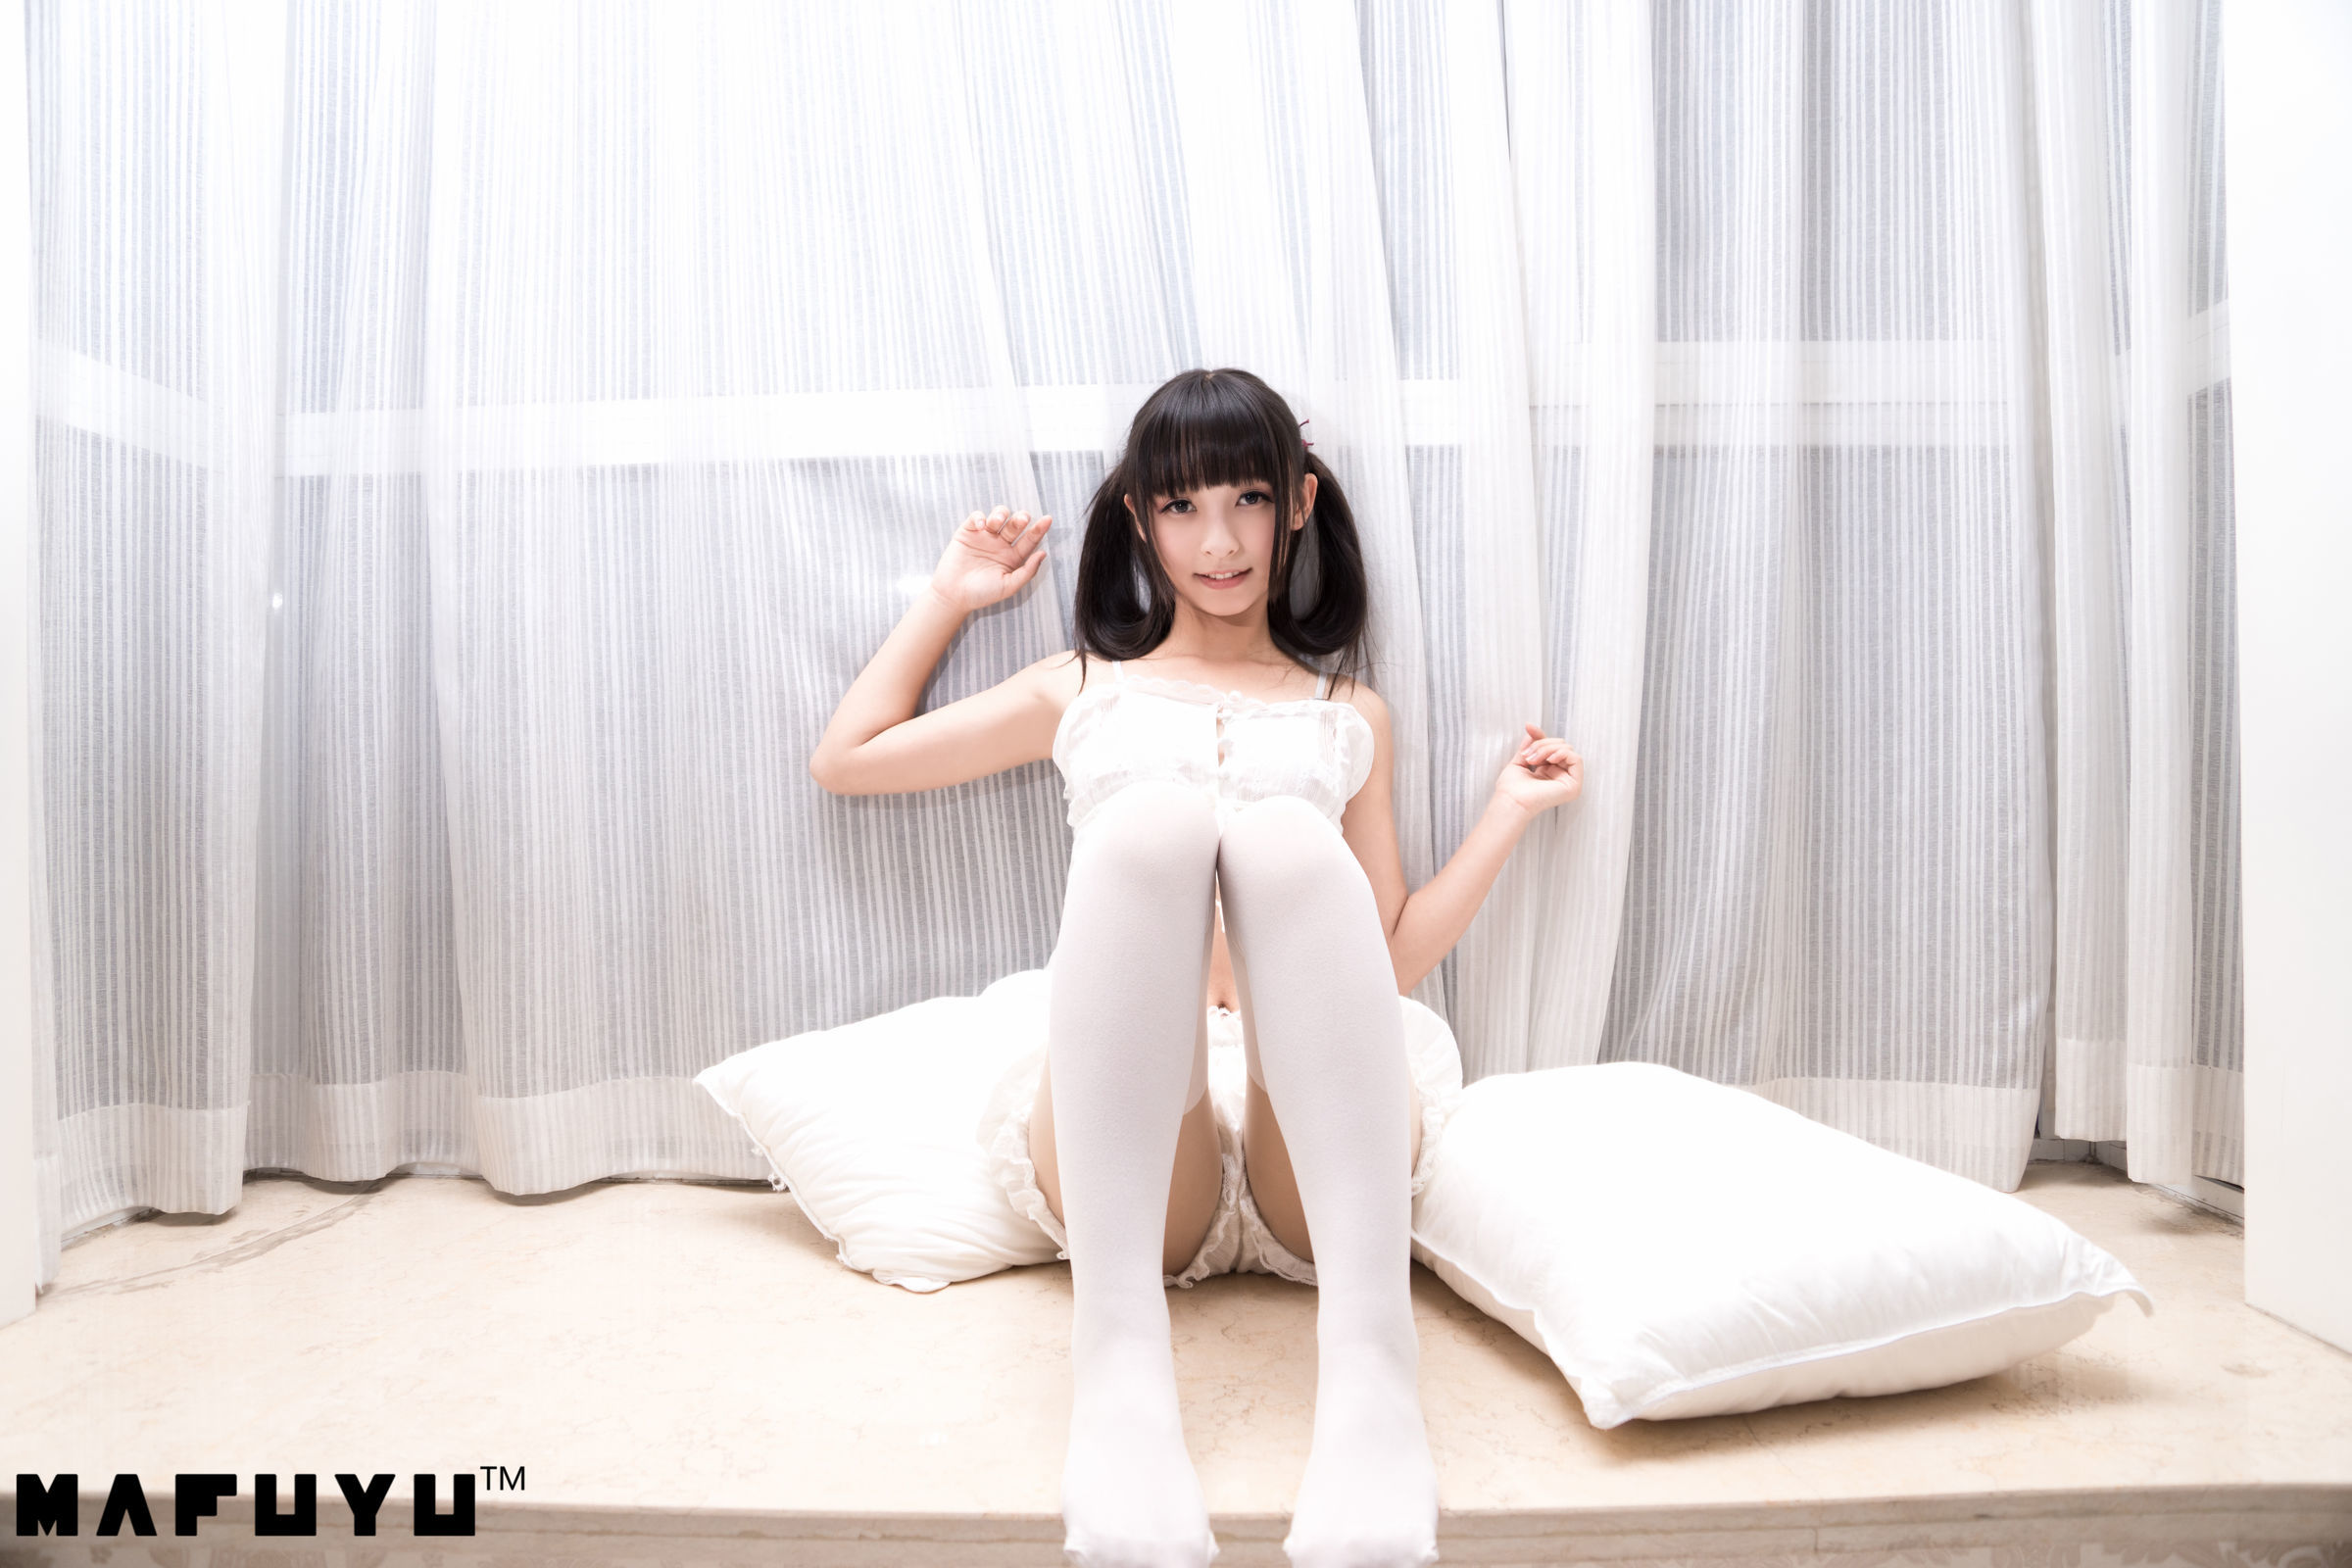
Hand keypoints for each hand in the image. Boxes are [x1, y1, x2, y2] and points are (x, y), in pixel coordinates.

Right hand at [931, 504, 1051, 612]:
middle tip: (1023, 519)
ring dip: (1001, 514)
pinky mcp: (967, 532)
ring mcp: (984, 537)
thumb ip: (1027, 571)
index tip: (1048, 519)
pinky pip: (976, 517)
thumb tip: (1043, 553)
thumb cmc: (982, 594)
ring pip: (998, 516)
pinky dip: (979, 517)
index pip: (1029, 540)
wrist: (953, 595)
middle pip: (1015, 525)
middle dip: (1020, 518)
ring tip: (998, 520)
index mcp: (1013, 556)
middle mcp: (1001, 544)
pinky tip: (981, 525)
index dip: (1039, 529)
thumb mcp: (1009, 586)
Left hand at [1492, 722, 1582, 814]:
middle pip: (1560, 746)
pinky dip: (1562, 754)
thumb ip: (1529, 746)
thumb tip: (1531, 730)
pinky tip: (1550, 760)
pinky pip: (1576, 759)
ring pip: (1567, 750)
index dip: (1541, 737)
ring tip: (1534, 759)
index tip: (1528, 727)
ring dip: (1548, 749)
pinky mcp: (1574, 785)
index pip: (1551, 748)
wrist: (1512, 800)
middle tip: (1528, 755)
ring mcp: (1568, 782)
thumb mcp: (1520, 761)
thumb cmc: (1511, 788)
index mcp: (1548, 772)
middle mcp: (1560, 776)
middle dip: (1542, 744)